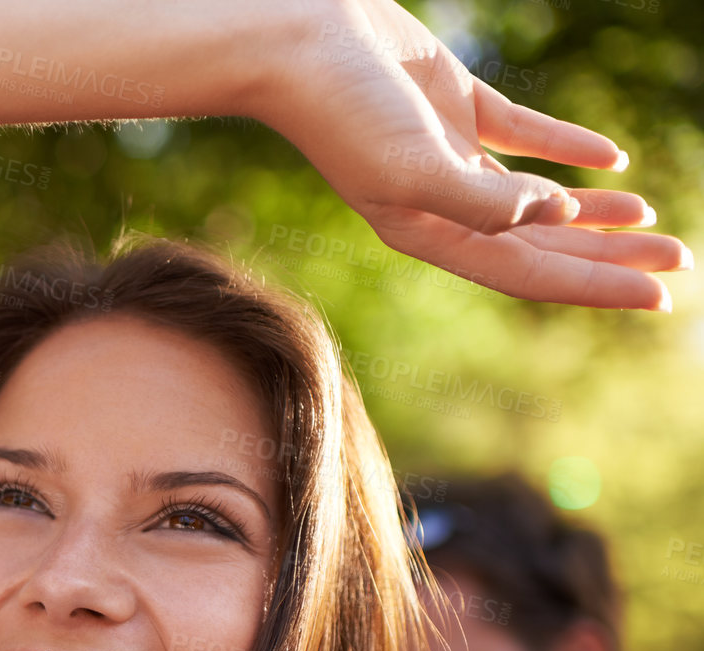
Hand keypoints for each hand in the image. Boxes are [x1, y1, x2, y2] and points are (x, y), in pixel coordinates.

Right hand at [253, 0, 686, 308]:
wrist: (298, 41)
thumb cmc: (342, 111)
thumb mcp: (411, 170)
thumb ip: (485, 203)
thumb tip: (558, 219)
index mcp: (427, 231)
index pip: (528, 272)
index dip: (595, 286)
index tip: (659, 294)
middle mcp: (440, 202)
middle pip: (540, 243)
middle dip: (608, 255)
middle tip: (677, 260)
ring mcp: (449, 153)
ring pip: (537, 197)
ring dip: (592, 213)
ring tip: (648, 220)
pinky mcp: (455, 105)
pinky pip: (526, 135)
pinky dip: (569, 149)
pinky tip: (610, 159)